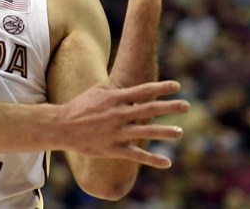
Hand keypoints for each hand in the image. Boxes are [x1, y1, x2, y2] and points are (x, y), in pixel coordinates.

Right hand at [56, 80, 188, 167]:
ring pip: (147, 132)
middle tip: (187, 105)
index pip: (144, 91)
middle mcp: (119, 114)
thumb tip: (131, 86)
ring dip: (166, 132)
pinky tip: (167, 162)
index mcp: (115, 99)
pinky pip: (137, 155)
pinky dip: (153, 159)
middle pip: (150, 109)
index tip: (177, 86)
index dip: (162, 87)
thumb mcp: (97, 92)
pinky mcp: (113, 149)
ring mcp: (117, 132)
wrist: (62, 126)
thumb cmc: (79, 106)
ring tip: (180, 131)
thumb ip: (116, 90)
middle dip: (170, 107)